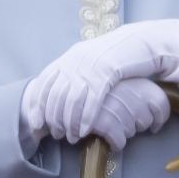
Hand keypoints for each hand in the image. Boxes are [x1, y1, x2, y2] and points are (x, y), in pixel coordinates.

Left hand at [24, 20, 178, 141]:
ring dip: (70, 122)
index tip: (37, 123)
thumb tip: (60, 94)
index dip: (37, 105)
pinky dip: (86, 117)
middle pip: (56, 94)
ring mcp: (91, 66)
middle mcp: (76, 60)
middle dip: (54, 119)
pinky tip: (86, 130)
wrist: (141, 41)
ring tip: (72, 136)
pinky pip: (92, 99)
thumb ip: (75, 72)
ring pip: (72, 100)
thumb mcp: (91, 59)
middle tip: (57, 134)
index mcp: (70, 56)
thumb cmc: (117, 54)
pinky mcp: (107, 72)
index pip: (43, 82)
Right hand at [86, 78, 171, 150]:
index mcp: (138, 82)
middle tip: (123, 121)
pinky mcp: (106, 123)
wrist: (70, 90)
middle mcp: (132, 94)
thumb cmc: (97, 87)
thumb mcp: (120, 80)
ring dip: (123, 132)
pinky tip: (108, 138)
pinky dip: (115, 143)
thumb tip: (152, 112)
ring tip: (110, 124)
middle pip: (146, 121)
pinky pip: (120, 141)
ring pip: (132, 131)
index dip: (160, 117)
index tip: (154, 124)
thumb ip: (137, 91)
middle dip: (137, 125)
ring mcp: (119, 109)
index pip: (161, 103)